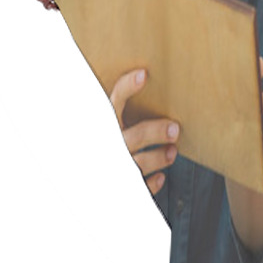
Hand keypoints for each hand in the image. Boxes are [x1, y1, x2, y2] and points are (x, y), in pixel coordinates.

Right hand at [110, 69, 179, 195]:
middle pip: (134, 136)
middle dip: (155, 132)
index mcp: (107, 123)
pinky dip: (150, 184)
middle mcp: (109, 144)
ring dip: (158, 157)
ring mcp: (115, 166)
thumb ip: (130, 110)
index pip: (115, 101)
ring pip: (138, 163)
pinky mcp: (121, 187)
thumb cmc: (114, 140)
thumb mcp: (116, 123)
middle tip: (175, 129)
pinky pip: (138, 188)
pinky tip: (160, 177)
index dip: (127, 87)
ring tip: (172, 152)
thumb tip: (160, 81)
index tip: (144, 74)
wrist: (86, 179)